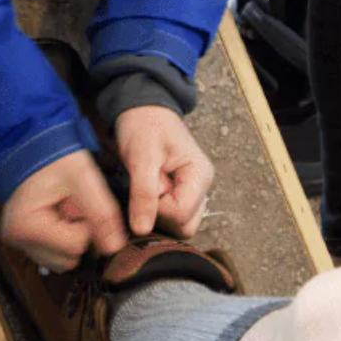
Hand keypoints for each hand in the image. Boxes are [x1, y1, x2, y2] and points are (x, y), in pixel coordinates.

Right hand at [1, 150, 127, 270]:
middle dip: (79, 233)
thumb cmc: (53, 156)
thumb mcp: (84, 179)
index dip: (87, 223)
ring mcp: (19, 242)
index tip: (79, 202)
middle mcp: (17, 239)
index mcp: (25, 225)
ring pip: (63, 261)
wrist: (33, 146)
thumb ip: (103, 213)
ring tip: (64, 208)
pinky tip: (59, 215)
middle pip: (69, 258)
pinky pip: (55, 255)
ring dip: (72, 237)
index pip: (76, 246)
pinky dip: (63, 239)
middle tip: (71, 204)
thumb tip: (116, 247)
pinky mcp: (25, 241)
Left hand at [114, 106, 213, 239]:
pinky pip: (169, 219)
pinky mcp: (179, 196)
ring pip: (177, 226)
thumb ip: (143, 193)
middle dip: (159, 216)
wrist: (140, 110)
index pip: (181, 215)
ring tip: (142, 189)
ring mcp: (191, 194)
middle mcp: (201, 188)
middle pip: (184, 227)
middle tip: (142, 189)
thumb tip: (142, 230)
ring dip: (155, 215)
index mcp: (200, 176)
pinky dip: (153, 213)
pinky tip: (143, 194)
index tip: (142, 185)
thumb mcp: (141, 156)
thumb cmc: (144, 126)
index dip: (156, 208)